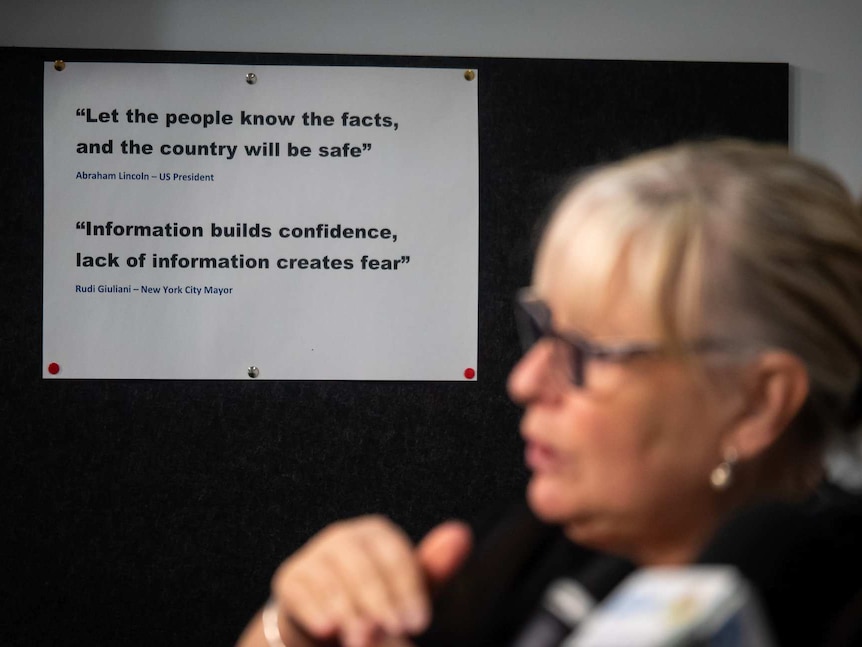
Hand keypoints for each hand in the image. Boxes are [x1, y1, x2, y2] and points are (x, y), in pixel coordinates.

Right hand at [269, 515, 471, 646]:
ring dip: (347, 607)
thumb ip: (435, 567)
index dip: (407, 588)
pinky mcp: (290, 576)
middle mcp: (344, 536)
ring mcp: (315, 554)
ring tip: (361, 635)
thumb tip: (461, 533)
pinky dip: (315, 608)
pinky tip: (328, 627)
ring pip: (330, 575)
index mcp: (378, 534)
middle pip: (362, 563)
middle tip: (391, 629)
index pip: (394, 554)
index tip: (418, 622)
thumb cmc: (379, 603)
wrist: (330, 623)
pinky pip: (301, 589)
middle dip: (378, 599)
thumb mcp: (410, 590)